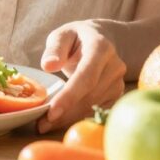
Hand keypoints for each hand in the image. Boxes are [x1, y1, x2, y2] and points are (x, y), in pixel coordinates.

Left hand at [36, 19, 126, 133]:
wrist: (100, 38)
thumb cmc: (76, 38)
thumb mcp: (62, 35)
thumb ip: (54, 49)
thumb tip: (48, 66)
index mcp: (100, 47)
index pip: (86, 76)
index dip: (70, 96)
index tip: (52, 112)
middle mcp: (114, 65)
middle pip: (90, 96)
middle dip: (66, 113)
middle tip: (42, 125)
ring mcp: (118, 82)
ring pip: (94, 107)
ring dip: (70, 118)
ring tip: (46, 124)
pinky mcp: (117, 95)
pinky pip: (98, 111)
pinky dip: (79, 118)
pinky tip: (62, 121)